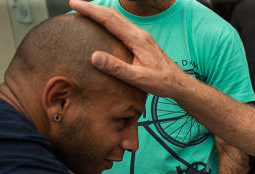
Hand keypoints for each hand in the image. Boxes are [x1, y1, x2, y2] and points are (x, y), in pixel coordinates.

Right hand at [70, 0, 188, 98]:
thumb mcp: (138, 78)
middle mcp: (140, 34)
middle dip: (93, 8)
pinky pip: (122, 26)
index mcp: (137, 39)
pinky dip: (109, 21)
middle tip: (75, 5)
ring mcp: (142, 37)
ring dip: (101, 13)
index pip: (110, 20)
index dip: (91, 11)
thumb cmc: (162, 83)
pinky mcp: (143, 42)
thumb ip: (117, 68)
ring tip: (85, 12)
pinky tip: (104, 26)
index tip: (74, 4)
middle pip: (113, 15)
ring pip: (118, 19)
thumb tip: (94, 56)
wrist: (179, 84)